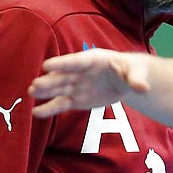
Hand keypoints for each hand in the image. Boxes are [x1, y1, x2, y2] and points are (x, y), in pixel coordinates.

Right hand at [30, 49, 150, 117]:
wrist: (128, 80)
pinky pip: (61, 104)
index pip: (76, 62)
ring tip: (30, 94)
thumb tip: (142, 89)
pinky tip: (37, 113)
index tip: (47, 66)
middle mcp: (80, 72)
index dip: (62, 64)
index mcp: (93, 60)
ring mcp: (77, 86)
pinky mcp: (77, 100)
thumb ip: (136, 80)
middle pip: (62, 77)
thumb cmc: (131, 71)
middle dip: (49, 81)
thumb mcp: (136, 73)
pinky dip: (50, 108)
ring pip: (58, 90)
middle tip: (34, 86)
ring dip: (45, 92)